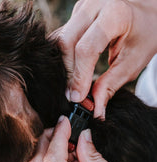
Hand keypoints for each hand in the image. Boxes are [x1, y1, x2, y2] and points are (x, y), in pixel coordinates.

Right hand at [52, 0, 156, 117]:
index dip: (79, 76)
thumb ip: (111, 84)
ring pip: (59, 41)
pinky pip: (60, 38)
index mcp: (114, 13)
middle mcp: (93, 6)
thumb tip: (94, 109)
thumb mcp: (134, 61)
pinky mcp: (74, 16)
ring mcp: (81, 9)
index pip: (86, 49)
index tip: (78, 97)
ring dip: (62, 67)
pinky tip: (67, 72)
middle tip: (73, 95)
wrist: (145, 10)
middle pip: (66, 43)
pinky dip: (61, 58)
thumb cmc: (145, 33)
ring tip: (71, 85)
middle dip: (67, 73)